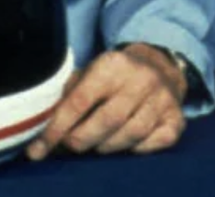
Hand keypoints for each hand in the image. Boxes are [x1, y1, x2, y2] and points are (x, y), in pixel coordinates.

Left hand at [27, 44, 188, 158]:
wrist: (160, 64)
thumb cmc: (114, 75)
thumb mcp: (90, 72)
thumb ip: (68, 94)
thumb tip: (43, 124)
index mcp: (113, 64)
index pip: (79, 101)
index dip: (56, 129)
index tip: (38, 150)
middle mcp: (142, 78)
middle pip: (106, 121)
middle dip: (81, 140)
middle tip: (71, 145)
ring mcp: (162, 98)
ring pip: (130, 135)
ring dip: (106, 147)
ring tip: (97, 143)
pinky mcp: (176, 117)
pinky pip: (154, 142)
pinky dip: (137, 149)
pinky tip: (127, 142)